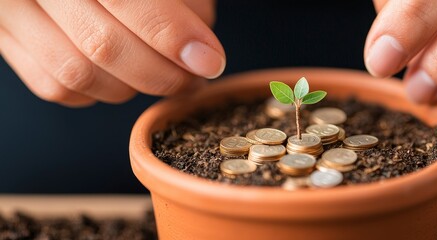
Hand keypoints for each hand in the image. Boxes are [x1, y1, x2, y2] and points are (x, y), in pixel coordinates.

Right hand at [0, 0, 223, 106]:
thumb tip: (200, 48)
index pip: (129, 1)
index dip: (173, 36)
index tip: (210, 60)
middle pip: (103, 45)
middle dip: (162, 73)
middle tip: (195, 78)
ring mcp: (10, 11)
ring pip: (78, 73)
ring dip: (134, 87)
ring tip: (166, 77)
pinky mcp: (3, 38)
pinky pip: (54, 85)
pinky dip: (98, 92)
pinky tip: (124, 78)